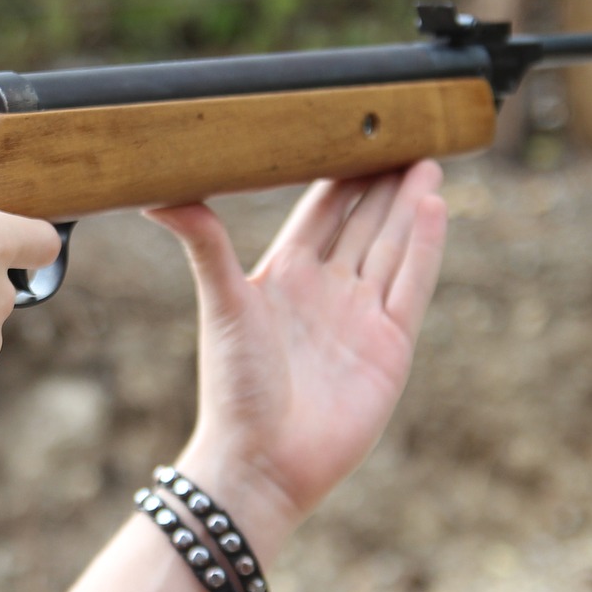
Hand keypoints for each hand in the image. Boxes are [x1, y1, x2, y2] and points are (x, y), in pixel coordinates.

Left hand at [147, 161, 447, 549]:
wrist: (261, 462)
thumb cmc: (233, 387)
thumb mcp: (222, 302)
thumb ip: (204, 244)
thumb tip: (157, 194)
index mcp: (284, 276)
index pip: (321, 211)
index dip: (341, 171)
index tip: (357, 129)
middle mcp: (325, 292)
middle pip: (364, 222)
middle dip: (386, 180)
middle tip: (407, 130)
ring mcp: (361, 318)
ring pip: (391, 247)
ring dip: (410, 206)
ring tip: (428, 160)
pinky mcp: (390, 347)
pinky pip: (411, 286)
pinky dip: (423, 248)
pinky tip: (434, 207)